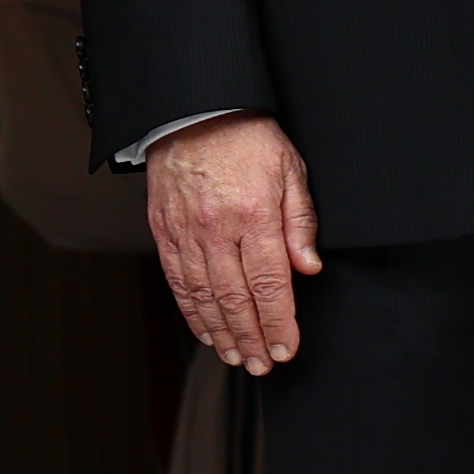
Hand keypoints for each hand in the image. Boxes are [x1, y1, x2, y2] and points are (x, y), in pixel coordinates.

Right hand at [149, 112, 320, 371]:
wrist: (193, 109)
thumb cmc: (247, 137)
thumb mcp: (290, 170)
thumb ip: (299, 222)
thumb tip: (309, 268)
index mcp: (254, 215)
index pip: (270, 284)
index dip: (278, 323)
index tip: (286, 349)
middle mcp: (217, 229)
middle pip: (235, 299)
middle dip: (250, 338)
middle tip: (260, 365)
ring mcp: (186, 232)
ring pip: (203, 295)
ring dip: (220, 332)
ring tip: (234, 355)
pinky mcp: (164, 230)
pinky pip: (177, 279)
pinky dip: (190, 310)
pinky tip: (204, 328)